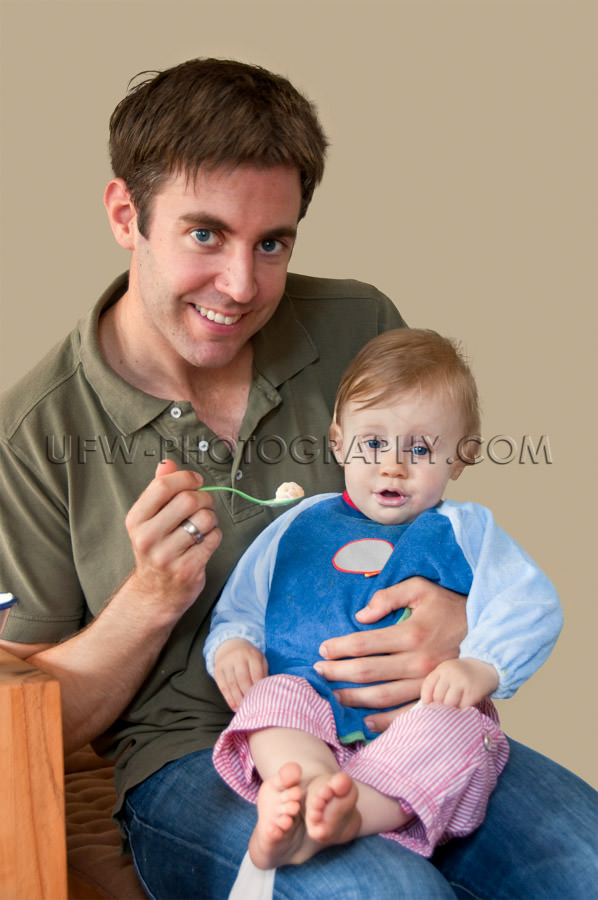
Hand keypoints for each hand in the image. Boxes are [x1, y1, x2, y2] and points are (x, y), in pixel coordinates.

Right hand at [124, 460, 221, 619]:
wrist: (155, 593)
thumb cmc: (156, 550)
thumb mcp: (149, 519)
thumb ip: (159, 490)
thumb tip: (167, 464)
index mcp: (137, 520)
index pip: (162, 485)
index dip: (186, 478)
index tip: (196, 481)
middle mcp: (148, 537)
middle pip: (188, 500)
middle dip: (204, 499)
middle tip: (204, 506)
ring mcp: (167, 555)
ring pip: (205, 519)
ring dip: (212, 518)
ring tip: (204, 526)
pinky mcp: (187, 569)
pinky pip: (213, 538)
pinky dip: (215, 536)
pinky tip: (204, 542)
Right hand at [213, 639, 267, 710]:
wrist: (231, 646)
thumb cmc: (250, 658)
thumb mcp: (260, 660)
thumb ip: (264, 673)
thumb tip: (266, 691)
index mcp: (252, 654)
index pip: (256, 673)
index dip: (258, 688)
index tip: (261, 699)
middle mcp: (238, 657)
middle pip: (243, 679)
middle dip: (247, 695)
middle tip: (251, 706)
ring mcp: (226, 663)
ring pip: (232, 685)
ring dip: (237, 699)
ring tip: (242, 709)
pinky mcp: (218, 670)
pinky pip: (223, 687)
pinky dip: (229, 698)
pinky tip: (234, 706)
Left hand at [314, 577, 466, 731]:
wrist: (486, 629)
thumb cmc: (447, 606)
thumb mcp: (420, 588)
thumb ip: (388, 597)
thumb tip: (361, 616)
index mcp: (411, 633)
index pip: (364, 644)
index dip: (339, 648)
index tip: (322, 649)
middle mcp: (418, 661)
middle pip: (367, 672)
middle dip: (338, 673)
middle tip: (318, 672)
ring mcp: (427, 683)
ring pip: (382, 696)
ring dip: (354, 698)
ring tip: (333, 695)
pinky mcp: (434, 696)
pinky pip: (406, 714)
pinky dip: (385, 722)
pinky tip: (365, 722)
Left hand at [421, 658, 498, 707]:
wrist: (486, 667)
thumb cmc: (462, 674)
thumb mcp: (447, 672)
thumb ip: (437, 684)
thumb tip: (427, 705)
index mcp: (442, 669)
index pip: (428, 686)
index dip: (426, 698)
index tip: (428, 705)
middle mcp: (451, 674)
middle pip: (438, 697)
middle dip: (440, 705)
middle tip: (444, 708)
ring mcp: (462, 682)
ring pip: (449, 703)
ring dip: (450, 709)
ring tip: (454, 707)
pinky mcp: (473, 692)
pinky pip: (462, 707)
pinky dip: (461, 710)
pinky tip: (463, 706)